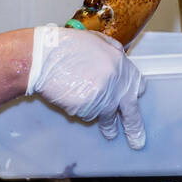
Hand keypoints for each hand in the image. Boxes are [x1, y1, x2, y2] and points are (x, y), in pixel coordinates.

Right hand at [25, 25, 145, 148]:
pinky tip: (73, 99)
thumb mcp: (97, 40)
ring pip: (107, 118)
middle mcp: (115, 85)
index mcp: (120, 65)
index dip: (134, 93)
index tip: (134, 100)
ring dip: (108, 127)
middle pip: (130, 112)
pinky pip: (87, 115)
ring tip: (111, 134)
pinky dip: (83, 111)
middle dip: (134, 129)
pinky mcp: (86, 110)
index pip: (138, 86)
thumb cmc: (66, 47)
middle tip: (138, 141)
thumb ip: (113, 52)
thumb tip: (120, 60)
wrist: (44, 58)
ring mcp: (101, 100)